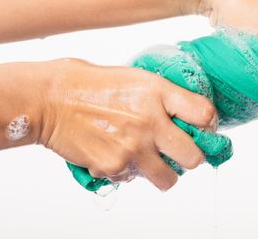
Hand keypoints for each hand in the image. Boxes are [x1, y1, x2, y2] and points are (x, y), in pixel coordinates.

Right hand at [37, 58, 216, 190]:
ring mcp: (133, 147)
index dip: (208, 124)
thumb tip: (182, 114)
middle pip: (195, 157)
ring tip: (150, 159)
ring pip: (170, 179)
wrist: (49, 99)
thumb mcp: (134, 77)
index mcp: (158, 92)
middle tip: (179, 151)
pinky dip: (129, 171)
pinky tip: (116, 153)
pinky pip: (134, 179)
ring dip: (164, 172)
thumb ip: (161, 97)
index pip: (205, 114)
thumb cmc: (89, 83)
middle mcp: (150, 121)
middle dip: (190, 157)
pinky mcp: (114, 166)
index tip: (203, 127)